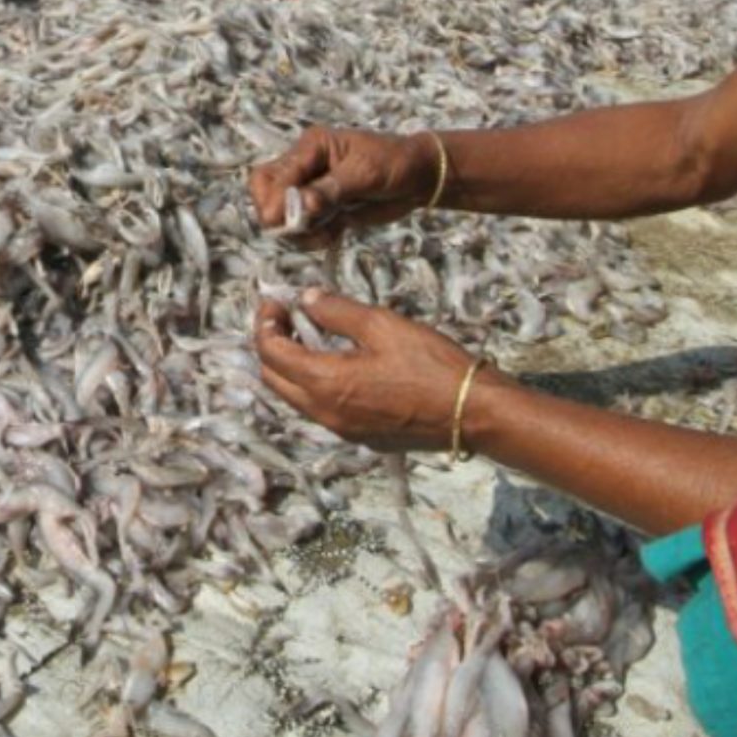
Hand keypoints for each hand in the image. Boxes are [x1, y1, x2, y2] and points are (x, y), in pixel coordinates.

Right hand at [248, 125, 441, 238]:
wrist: (420, 177)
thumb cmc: (395, 163)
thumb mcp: (365, 173)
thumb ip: (331, 189)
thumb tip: (302, 206)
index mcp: (311, 148)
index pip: (273, 174)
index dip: (273, 200)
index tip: (281, 221)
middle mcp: (305, 167)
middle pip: (266, 193)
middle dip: (277, 217)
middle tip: (301, 231)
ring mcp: (311, 190)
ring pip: (281, 215)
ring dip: (297, 232)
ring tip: (326, 235)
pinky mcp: (322, 210)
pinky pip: (302, 228)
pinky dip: (312, 238)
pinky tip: (335, 235)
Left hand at [253, 289, 480, 451]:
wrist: (471, 412)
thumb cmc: (430, 364)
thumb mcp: (381, 325)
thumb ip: (337, 311)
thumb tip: (306, 299)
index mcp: (324, 383)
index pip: (270, 353)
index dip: (265, 323)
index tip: (276, 301)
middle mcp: (324, 413)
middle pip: (273, 380)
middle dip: (271, 345)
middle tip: (286, 317)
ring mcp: (342, 430)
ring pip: (295, 398)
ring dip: (291, 367)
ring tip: (309, 336)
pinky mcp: (361, 437)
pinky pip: (321, 410)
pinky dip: (313, 385)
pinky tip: (336, 363)